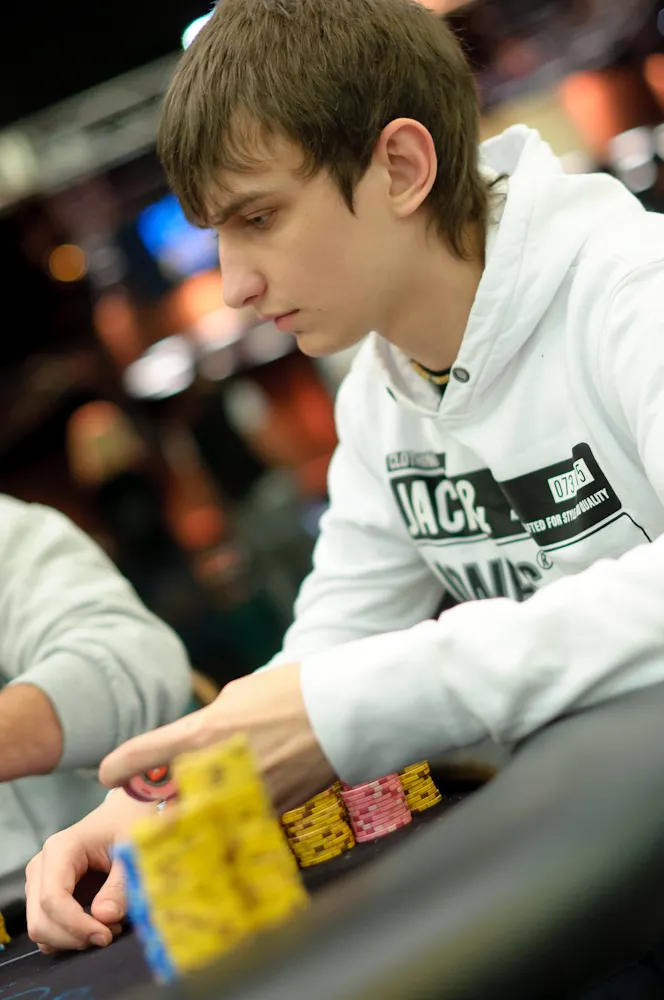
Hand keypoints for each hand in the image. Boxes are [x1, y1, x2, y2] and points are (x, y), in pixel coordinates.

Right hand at [25, 791, 153, 952]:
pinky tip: (97, 926)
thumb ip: (120, 886)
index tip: (106, 935)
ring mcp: (39, 881)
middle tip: (110, 933)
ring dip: (72, 940)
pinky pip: (47, 928)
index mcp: (60, 849)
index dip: (76, 925)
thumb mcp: (132, 852)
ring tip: (108, 928)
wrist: (123, 814)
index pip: (53, 899)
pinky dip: (69, 937)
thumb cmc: (128, 825)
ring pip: (40, 928)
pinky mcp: (45, 894)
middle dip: (74, 937)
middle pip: (40, 920)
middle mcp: (41, 866)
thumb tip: (104, 918)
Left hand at [99, 663, 335, 812]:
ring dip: (195, 813)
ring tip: (204, 800)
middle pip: (162, 805)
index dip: (117, 767)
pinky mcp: (268, 812)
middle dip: (154, 806)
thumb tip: (193, 741)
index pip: (139, 758)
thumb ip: (206, 723)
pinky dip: (232, 814)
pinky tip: (242, 799)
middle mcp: (214, 772)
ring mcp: (240, 797)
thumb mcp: (237, 695)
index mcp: (201, 734)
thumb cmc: (291, 692)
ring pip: (200, 819)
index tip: (108, 773)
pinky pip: (237, 819)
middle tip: (155, 800)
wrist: (344, 713)